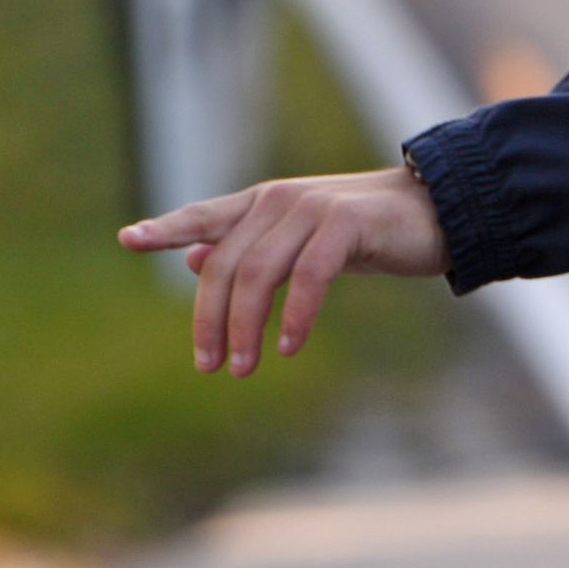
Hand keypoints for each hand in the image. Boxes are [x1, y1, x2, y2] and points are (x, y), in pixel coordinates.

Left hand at [121, 168, 448, 376]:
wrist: (441, 211)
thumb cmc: (370, 232)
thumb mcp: (303, 242)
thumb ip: (253, 249)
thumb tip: (194, 261)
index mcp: (265, 202)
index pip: (204, 215)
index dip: (166, 228)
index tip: (127, 239)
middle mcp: (280, 199)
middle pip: (225, 263)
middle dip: (210, 319)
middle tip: (209, 365)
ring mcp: (312, 208)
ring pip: (259, 273)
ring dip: (245, 327)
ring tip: (242, 368)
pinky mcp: (346, 223)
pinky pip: (309, 276)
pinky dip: (295, 316)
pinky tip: (290, 347)